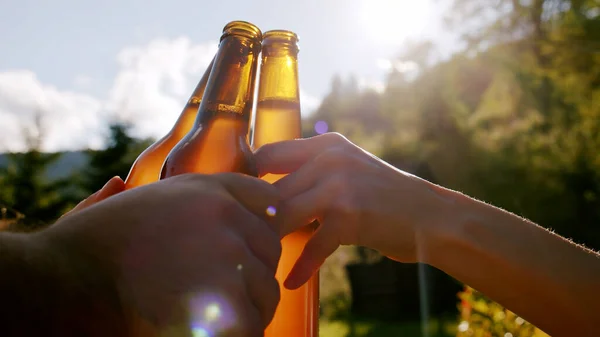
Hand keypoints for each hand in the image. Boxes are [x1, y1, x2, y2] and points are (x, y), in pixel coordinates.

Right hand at [40, 173, 281, 336]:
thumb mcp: (140, 201)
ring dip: (244, 307)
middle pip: (269, 249)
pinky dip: (235, 334)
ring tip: (205, 313)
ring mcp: (227, 253)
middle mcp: (224, 213)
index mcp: (208, 188)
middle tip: (215, 291)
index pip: (267, 202)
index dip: (258, 230)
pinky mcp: (225, 299)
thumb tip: (137, 185)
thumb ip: (176, 197)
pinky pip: (252, 324)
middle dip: (249, 273)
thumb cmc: (95, 246)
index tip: (243, 251)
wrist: (61, 283)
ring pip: (265, 289)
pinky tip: (204, 330)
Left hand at [255, 133, 451, 288]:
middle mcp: (328, 159)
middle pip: (272, 190)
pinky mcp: (349, 216)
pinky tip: (291, 281)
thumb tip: (267, 192)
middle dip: (258, 217)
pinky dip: (302, 267)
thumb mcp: (348, 168)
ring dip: (272, 241)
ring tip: (262, 258)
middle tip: (244, 238)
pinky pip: (313, 246)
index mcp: (325, 144)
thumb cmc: (383, 196)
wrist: (430, 215)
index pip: (267, 154)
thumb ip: (312, 171)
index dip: (247, 179)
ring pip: (285, 215)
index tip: (237, 201)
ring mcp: (339, 186)